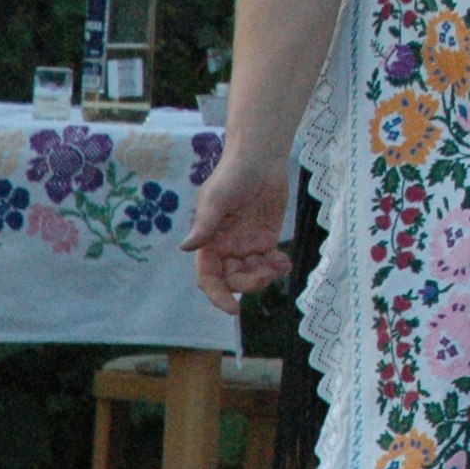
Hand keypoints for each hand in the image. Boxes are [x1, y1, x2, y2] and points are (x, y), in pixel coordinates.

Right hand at [182, 154, 292, 314]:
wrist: (260, 159)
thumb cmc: (232, 175)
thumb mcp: (216, 199)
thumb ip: (204, 225)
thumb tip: (185, 248)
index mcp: (209, 243)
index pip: (209, 278)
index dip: (218, 296)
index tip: (233, 309)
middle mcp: (226, 249)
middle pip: (234, 281)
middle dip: (248, 284)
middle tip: (265, 274)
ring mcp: (247, 246)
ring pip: (253, 275)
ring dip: (265, 277)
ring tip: (277, 264)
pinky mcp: (266, 239)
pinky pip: (271, 263)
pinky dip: (278, 268)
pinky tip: (284, 262)